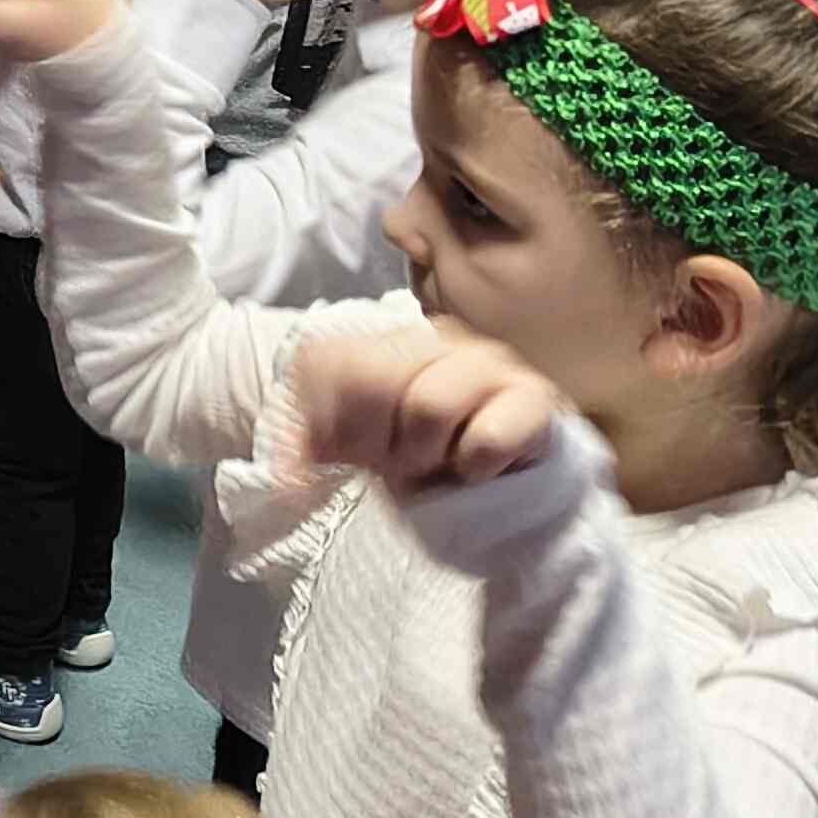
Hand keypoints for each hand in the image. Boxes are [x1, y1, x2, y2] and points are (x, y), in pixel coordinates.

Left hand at [294, 325, 558, 495]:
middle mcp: (437, 336)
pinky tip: (472, 471)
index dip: (328, 422)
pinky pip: (490, 434)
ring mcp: (488, 360)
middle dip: (377, 443)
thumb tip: (284, 481)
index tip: (339, 457)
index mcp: (384, 339)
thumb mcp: (346, 448)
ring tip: (433, 468)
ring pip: (431, 405)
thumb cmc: (411, 456)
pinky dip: (473, 464)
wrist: (492, 479)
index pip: (334, 362)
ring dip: (424, 455)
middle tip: (393, 469)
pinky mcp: (533, 399)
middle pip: (378, 382)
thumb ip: (303, 449)